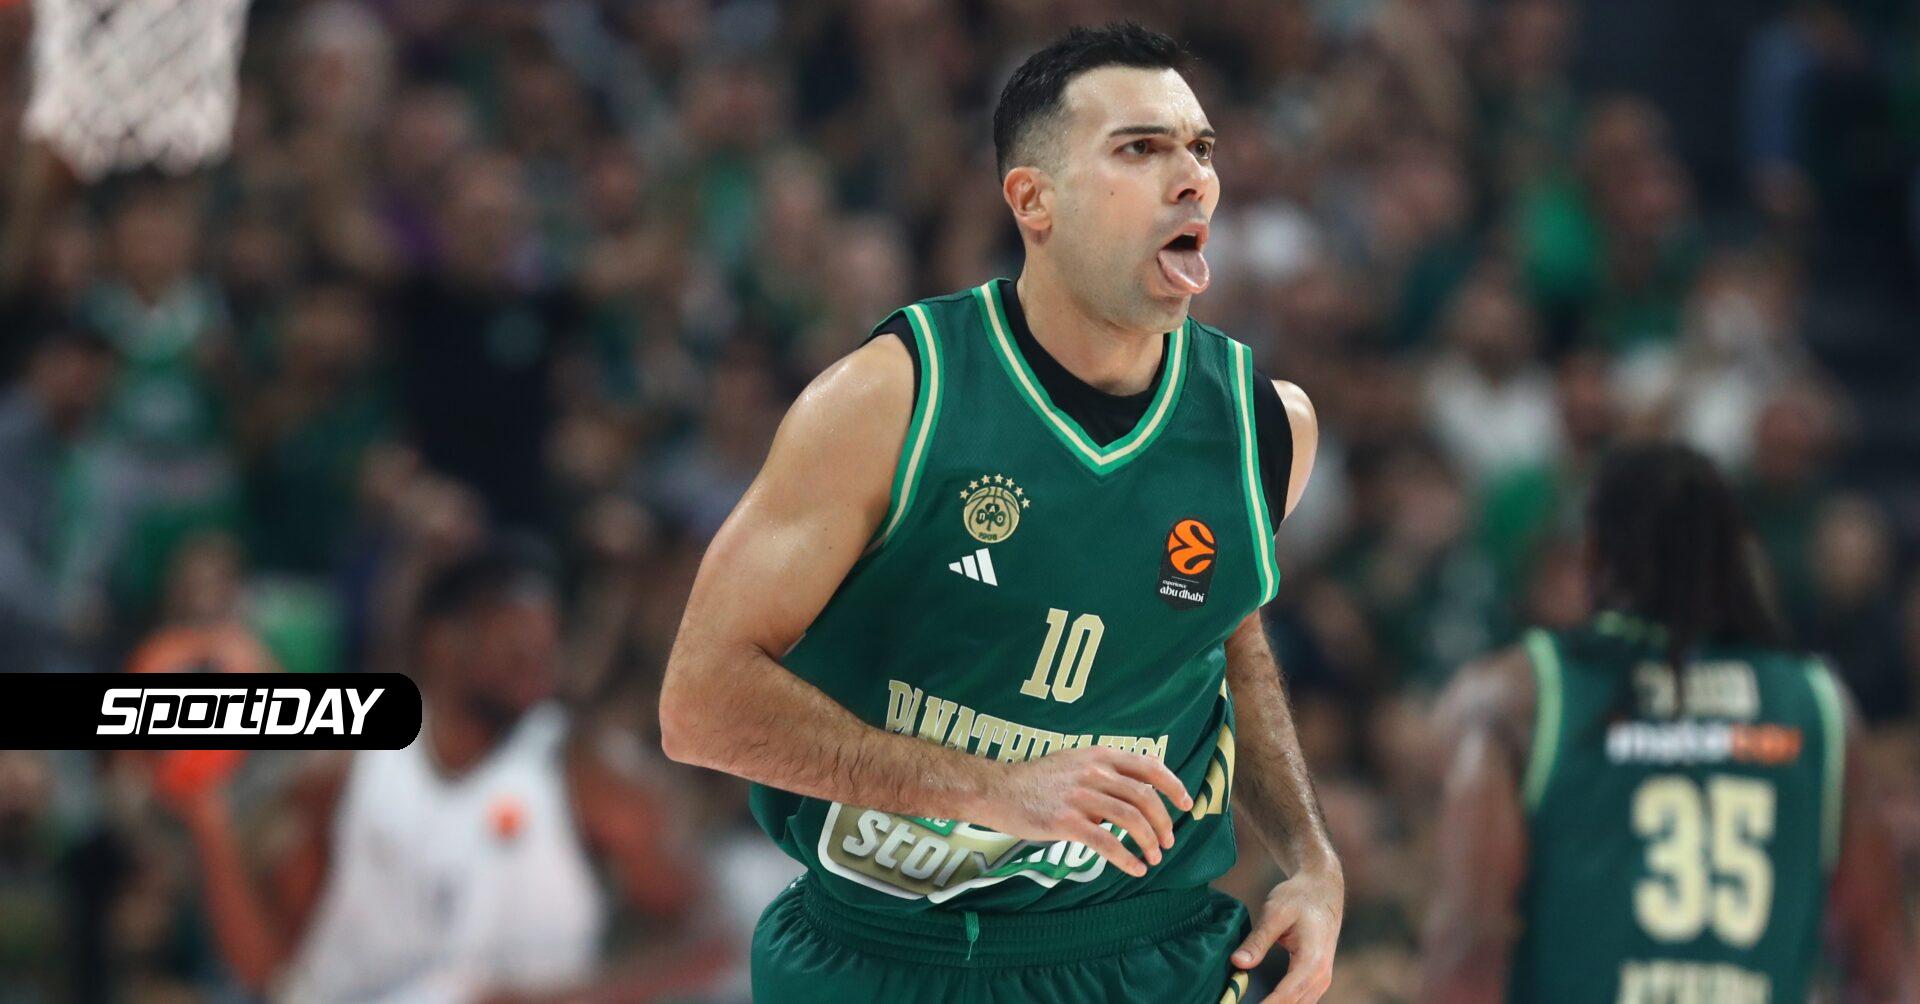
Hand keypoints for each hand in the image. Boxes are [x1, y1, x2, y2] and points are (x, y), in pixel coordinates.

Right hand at [969, 747, 1191, 877]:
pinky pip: (1107, 842)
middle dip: (1163, 822)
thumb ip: (1105, 772)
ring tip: (1154, 857)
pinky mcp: (1066, 821)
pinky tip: (1135, 868)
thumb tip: (1138, 792)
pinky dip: (1127, 858)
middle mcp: (1093, 772)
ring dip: (1149, 841)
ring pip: (1131, 819)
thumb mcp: (1075, 763)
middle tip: (1168, 841)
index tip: (1187, 803)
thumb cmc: (1038, 781)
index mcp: (1099, 756)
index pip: (1149, 765)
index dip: (1173, 785)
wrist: (998, 790)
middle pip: (1145, 796)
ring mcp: (1080, 796)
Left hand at [1233, 866, 1343, 1002]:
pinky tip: (1265, 1002)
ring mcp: (1322, 979)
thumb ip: (1257, 941)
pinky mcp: (1317, 978)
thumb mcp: (1274, 913)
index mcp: (1312, 960)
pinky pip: (1301, 1000)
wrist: (1323, 889)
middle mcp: (1321, 975)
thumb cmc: (1299, 897)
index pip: (1286, 995)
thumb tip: (1237, 963)